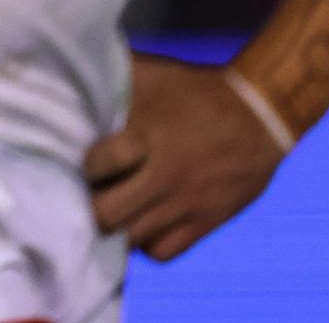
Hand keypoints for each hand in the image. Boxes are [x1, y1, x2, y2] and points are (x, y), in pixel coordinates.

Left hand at [83, 52, 284, 260]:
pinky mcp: (205, 223)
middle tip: (86, 192)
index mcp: (147, 136)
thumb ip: (110, 80)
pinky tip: (140, 222)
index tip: (73, 158)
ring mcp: (186, 204)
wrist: (261, 113)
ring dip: (115, 226)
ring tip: (109, 208)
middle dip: (89, 204)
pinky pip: (163, 252)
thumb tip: (67, 75)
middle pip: (107, 214)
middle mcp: (165, 176)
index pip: (95, 165)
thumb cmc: (197, 91)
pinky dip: (146, 243)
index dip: (80, 164)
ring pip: (131, 239)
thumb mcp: (153, 75)